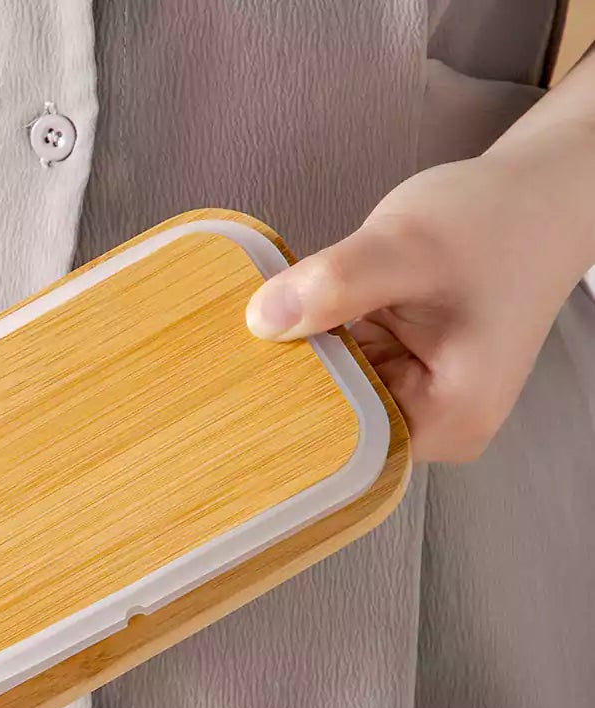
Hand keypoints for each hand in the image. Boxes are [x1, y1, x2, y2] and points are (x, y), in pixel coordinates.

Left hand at [245, 155, 583, 462]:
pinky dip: (315, 344)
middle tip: (243, 347)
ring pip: (328, 396)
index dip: (291, 409)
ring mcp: (411, 403)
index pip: (345, 441)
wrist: (533, 196)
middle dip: (290, 383)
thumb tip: (262, 320)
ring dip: (299, 361)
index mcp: (448, 422)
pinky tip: (294, 320)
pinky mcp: (394, 376)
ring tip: (265, 330)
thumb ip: (338, 284)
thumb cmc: (496, 221)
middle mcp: (431, 427)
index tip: (246, 377)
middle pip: (333, 423)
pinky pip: (337, 371)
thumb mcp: (409, 247)